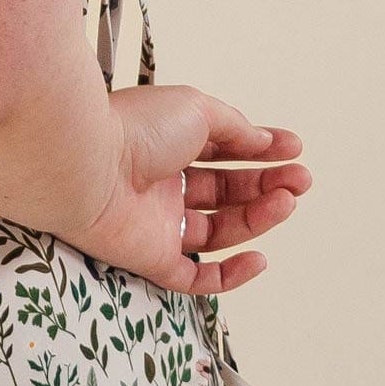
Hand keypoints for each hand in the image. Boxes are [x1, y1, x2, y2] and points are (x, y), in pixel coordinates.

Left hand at [74, 82, 310, 294]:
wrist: (85, 164)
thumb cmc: (133, 128)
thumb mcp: (195, 109)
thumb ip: (234, 127)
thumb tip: (262, 141)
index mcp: (167, 142)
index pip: (222, 150)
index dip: (260, 150)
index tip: (293, 149)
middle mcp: (161, 182)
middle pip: (225, 191)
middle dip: (267, 184)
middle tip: (300, 180)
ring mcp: (157, 222)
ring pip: (219, 229)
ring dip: (258, 218)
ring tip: (286, 201)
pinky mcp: (151, 259)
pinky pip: (197, 276)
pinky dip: (231, 274)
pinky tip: (259, 257)